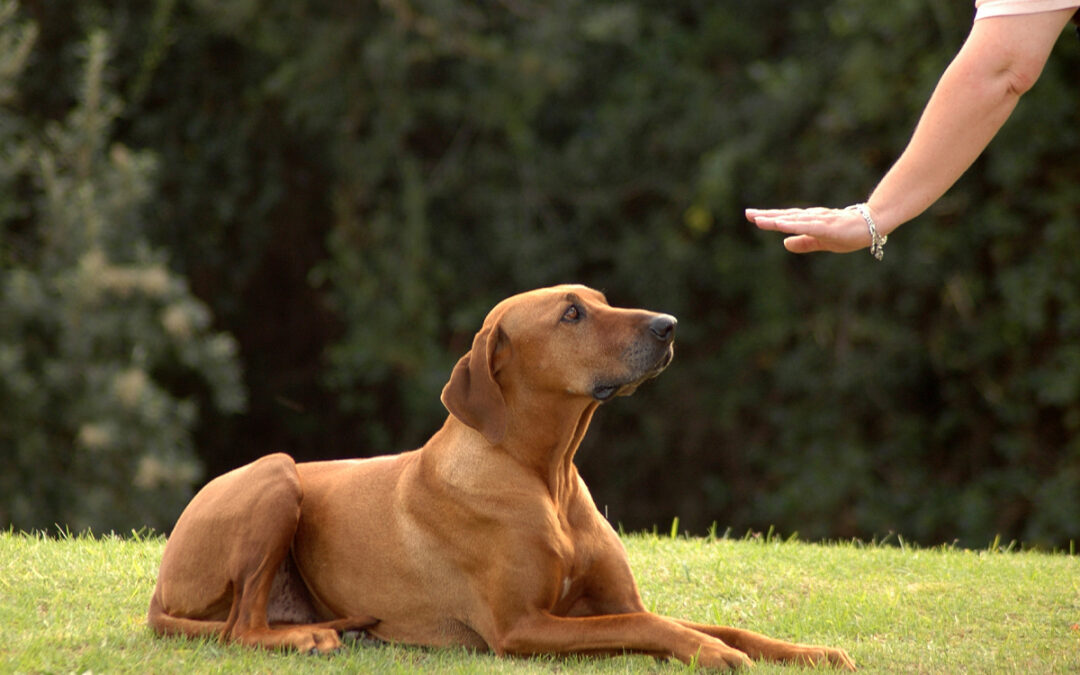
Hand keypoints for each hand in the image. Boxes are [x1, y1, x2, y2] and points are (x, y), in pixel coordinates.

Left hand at [745, 206, 871, 253]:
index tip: (751, 215)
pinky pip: (808, 226)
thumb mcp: (821, 241)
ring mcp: (820, 221)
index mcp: (809, 221)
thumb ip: (803, 242)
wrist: (874, 225)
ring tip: (759, 220)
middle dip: (766, 215)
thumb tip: (784, 244)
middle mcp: (812, 218)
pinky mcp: (828, 227)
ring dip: (776, 220)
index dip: (768, 217)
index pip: (785, 218)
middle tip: (748, 213)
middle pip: (786, 216)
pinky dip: (793, 226)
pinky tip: (781, 225)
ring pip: (794, 220)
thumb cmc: (848, 232)